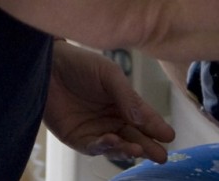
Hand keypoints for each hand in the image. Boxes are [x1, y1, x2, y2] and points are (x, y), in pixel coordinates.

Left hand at [45, 41, 174, 162]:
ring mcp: (95, 130)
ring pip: (116, 145)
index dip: (156, 127)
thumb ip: (126, 96)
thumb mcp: (108, 75)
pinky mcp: (76, 137)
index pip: (143, 118)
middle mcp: (111, 119)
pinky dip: (105, 146)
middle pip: (134, 136)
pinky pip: (94, 147)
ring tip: (139, 149)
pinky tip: (114, 141)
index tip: (170, 136)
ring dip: (128, 149)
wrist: (48, 65)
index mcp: (123, 102)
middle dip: (148, 147)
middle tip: (161, 155)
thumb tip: (142, 119)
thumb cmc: (80, 63)